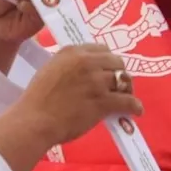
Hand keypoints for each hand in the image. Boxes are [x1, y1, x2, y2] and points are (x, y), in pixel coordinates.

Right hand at [19, 44, 142, 145]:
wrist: (34, 121)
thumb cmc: (36, 100)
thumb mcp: (49, 70)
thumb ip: (68, 65)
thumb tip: (84, 71)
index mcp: (72, 52)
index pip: (101, 49)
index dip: (107, 60)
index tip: (107, 69)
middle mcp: (87, 62)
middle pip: (116, 62)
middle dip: (119, 73)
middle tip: (118, 85)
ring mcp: (97, 81)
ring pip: (123, 80)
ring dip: (127, 89)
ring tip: (127, 97)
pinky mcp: (103, 101)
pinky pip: (127, 101)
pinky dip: (134, 106)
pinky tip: (136, 110)